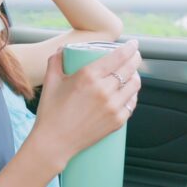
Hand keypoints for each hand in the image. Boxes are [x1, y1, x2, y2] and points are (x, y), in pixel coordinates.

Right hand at [30, 40, 141, 169]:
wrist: (54, 142)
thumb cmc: (51, 112)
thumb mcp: (51, 81)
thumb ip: (56, 61)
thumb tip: (63, 49)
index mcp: (88, 76)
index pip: (118, 57)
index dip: (129, 48)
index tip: (133, 44)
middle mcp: (104, 90)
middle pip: (129, 69)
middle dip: (135, 59)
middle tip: (134, 56)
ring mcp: (112, 107)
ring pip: (134, 86)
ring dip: (136, 76)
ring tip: (132, 73)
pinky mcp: (117, 121)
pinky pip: (132, 103)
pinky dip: (132, 94)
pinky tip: (129, 92)